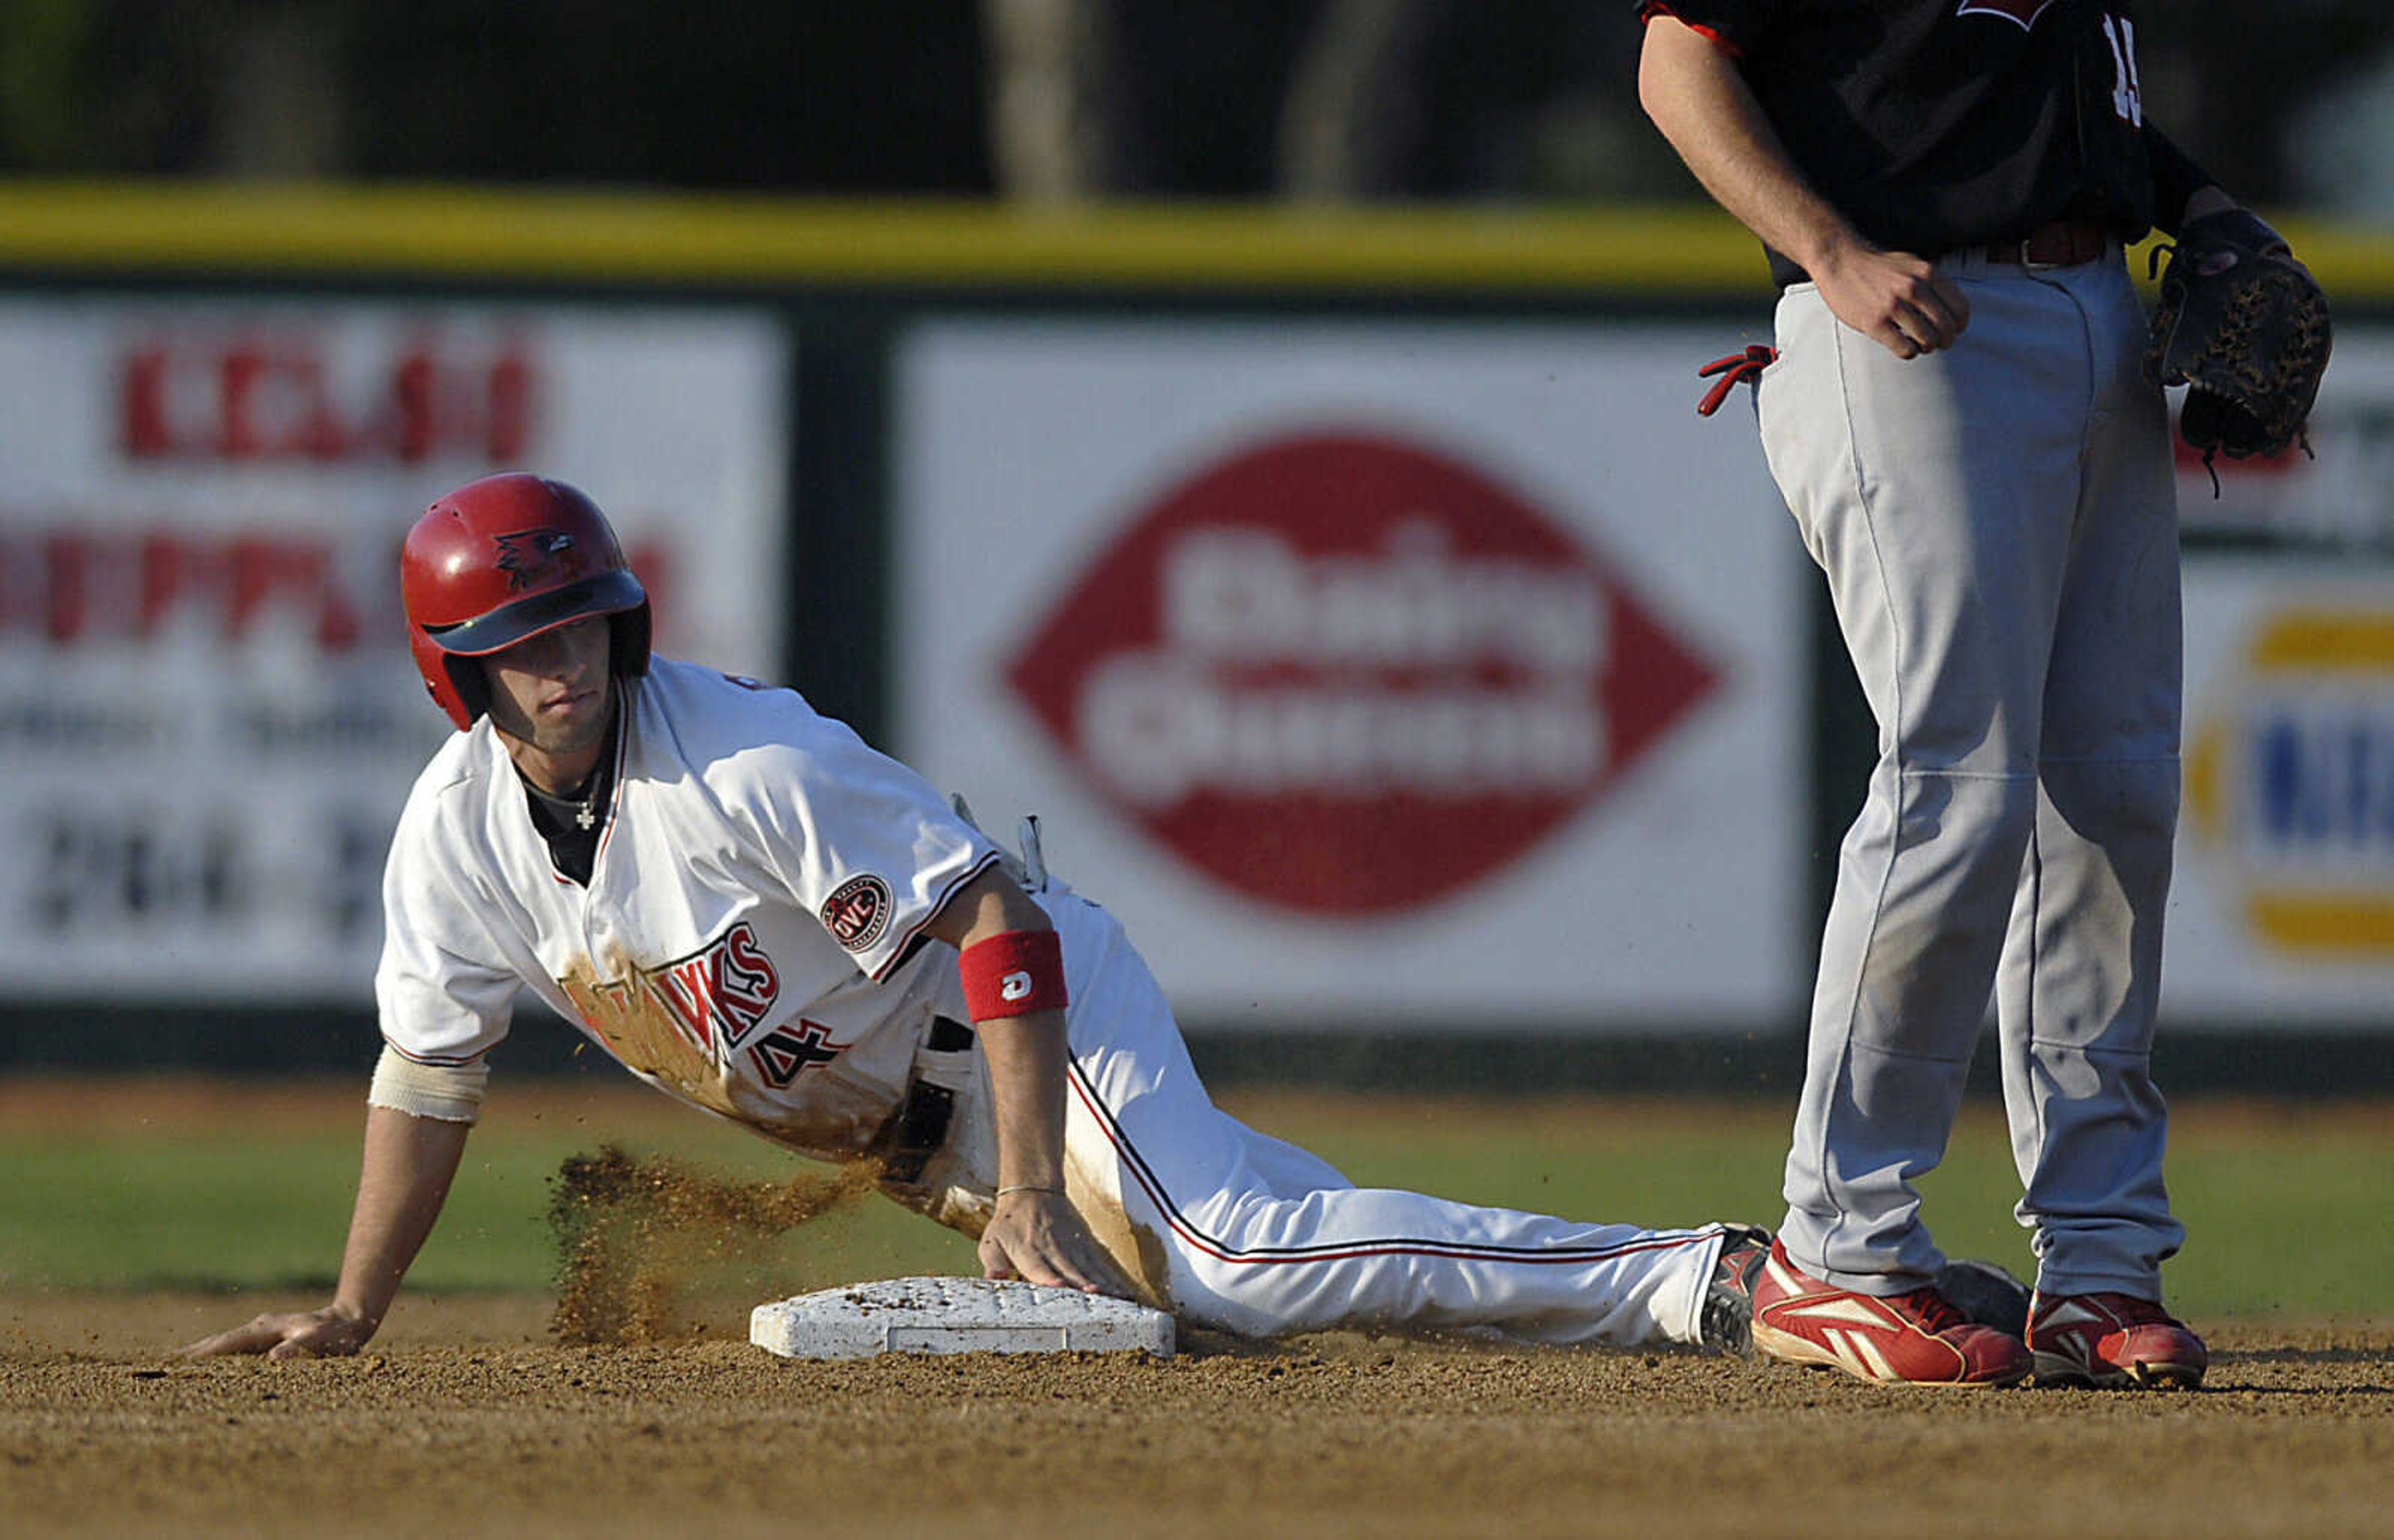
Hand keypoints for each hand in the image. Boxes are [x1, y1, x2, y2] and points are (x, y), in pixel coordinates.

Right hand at [178, 1304, 375, 1359]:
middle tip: (166, 1365)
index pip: (227, 1343)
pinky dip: (220, 1353)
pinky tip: (213, 1364)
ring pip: (226, 1342)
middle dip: (195, 1352)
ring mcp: (262, 1331)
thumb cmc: (334, 1335)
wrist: (349, 1321)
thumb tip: (273, 1359)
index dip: (204, 1353)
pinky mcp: (267, 1338)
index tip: (180, 1362)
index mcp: (265, 1329)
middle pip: (220, 1341)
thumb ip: (296, 1350)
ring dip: (205, 1352)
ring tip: (180, 1364)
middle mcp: (259, 1328)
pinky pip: (237, 1347)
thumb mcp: (318, 1343)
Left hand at [977, 1188, 1135, 1298]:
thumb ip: (993, 1265)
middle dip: (1084, 1285)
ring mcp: (1073, 1248)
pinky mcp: (1086, 1246)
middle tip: (1098, 1297)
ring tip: (1120, 1301)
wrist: (1033, 1192)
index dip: (1049, 1277)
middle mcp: (1053, 1250)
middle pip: (1071, 1270)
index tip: (1060, 1284)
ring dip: (1105, 1285)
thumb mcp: (992, 1242)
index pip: (1039, 1266)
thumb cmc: (1010, 1223)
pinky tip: (1125, 1293)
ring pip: (1091, 1269)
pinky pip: (1101, 1266)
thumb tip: (993, 1279)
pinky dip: (1114, 1279)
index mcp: (1028, 1251)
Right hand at [1811, 240, 1970, 358]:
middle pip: (1946, 327)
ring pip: (1928, 340)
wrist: (1840, 261)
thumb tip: (1949, 306)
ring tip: (1919, 344)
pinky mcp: (1875, 323)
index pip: (1959, 307)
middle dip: (1946, 340)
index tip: (1954, 330)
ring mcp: (1893, 306)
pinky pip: (1905, 349)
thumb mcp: (1911, 264)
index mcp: (1926, 273)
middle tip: (1939, 343)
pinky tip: (1903, 345)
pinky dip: (1909, 352)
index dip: (1960, 325)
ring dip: (1927, 347)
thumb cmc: (1874, 265)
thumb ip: (1931, 282)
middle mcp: (1913, 288)